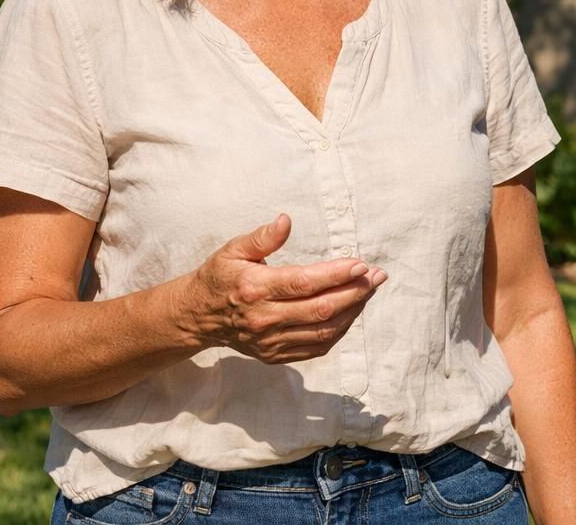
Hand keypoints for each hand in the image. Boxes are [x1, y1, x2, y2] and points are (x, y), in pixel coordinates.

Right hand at [180, 214, 386, 363]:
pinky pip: (316, 347)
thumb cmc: (219, 277)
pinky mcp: (275, 354)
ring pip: (324, 331)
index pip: (305, 283)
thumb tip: (286, 221)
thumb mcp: (233, 250)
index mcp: (256, 289)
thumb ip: (262, 237)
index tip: (361, 264)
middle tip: (377, 276)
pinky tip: (351, 312)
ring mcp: (271, 341)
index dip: (337, 274)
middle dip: (355, 292)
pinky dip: (339, 330)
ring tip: (369, 291)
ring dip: (353, 311)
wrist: (198, 317)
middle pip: (321, 309)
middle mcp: (265, 319)